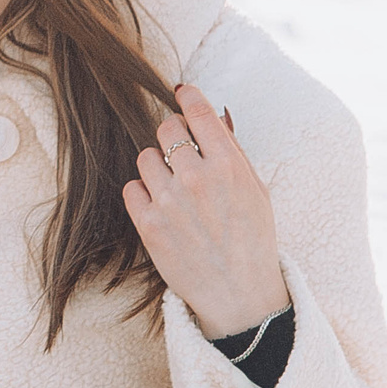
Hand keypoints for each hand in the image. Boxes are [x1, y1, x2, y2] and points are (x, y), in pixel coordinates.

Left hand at [121, 84, 288, 338]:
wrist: (240, 295)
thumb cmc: (251, 238)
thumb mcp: (255, 189)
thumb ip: (231, 150)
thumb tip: (211, 112)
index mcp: (229, 165)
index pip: (197, 110)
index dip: (187, 96)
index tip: (182, 92)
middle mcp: (197, 179)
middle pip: (166, 128)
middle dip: (173, 137)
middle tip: (183, 156)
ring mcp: (170, 202)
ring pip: (145, 156)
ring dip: (157, 168)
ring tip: (175, 190)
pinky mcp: (148, 225)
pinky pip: (131, 187)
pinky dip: (143, 195)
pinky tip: (162, 209)